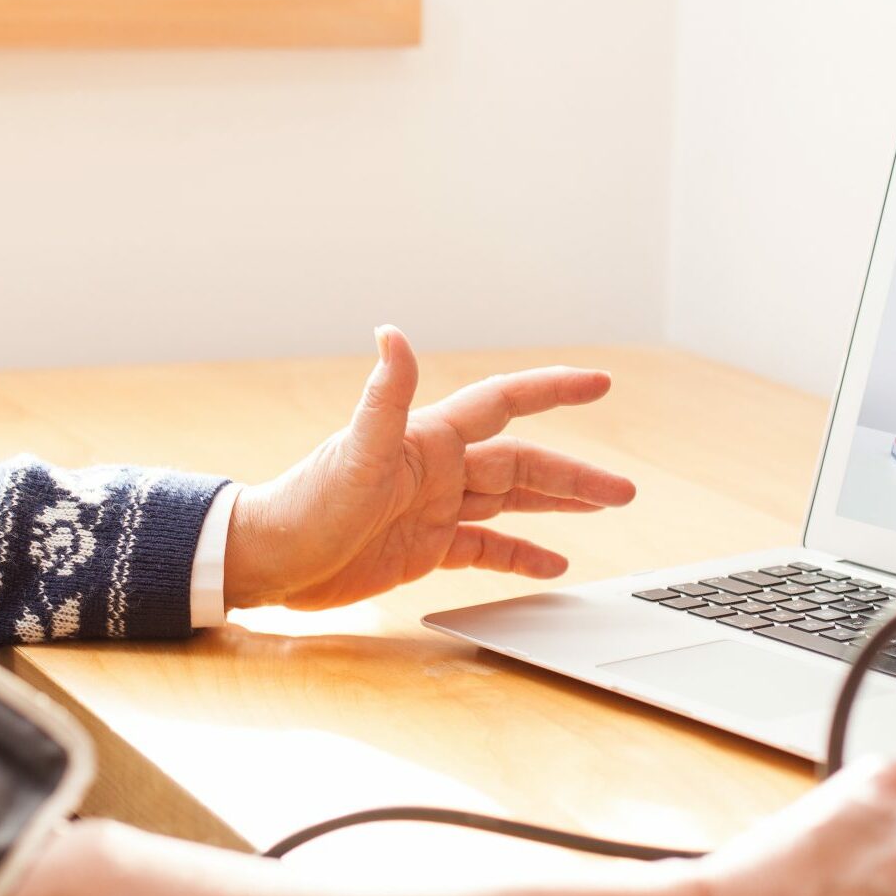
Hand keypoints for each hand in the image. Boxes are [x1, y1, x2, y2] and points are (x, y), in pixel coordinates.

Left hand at [223, 327, 636, 611]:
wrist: (271, 559)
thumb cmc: (306, 505)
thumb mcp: (355, 454)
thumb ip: (384, 397)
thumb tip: (393, 332)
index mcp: (430, 440)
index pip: (504, 404)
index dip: (551, 390)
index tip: (600, 383)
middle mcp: (438, 469)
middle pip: (522, 463)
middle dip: (573, 474)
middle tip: (624, 491)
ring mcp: (434, 508)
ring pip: (511, 501)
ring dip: (558, 505)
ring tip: (606, 510)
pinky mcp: (424, 547)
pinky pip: (485, 546)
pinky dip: (519, 553)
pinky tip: (553, 563)